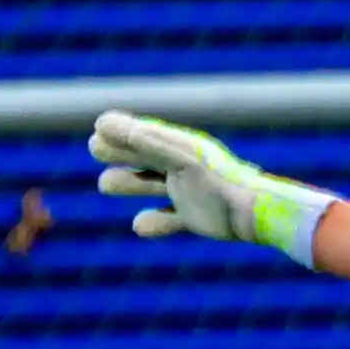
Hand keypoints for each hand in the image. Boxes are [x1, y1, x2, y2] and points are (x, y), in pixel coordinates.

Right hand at [90, 112, 269, 240]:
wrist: (254, 214)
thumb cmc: (219, 181)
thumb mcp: (181, 159)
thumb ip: (146, 141)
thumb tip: (103, 123)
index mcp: (180, 148)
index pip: (144, 135)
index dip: (120, 132)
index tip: (98, 131)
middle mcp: (182, 168)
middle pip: (143, 156)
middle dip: (120, 152)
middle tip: (95, 148)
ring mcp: (187, 193)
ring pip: (150, 186)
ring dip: (129, 183)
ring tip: (106, 184)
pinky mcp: (194, 219)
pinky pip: (168, 220)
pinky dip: (153, 223)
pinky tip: (140, 225)